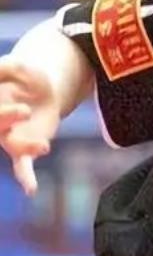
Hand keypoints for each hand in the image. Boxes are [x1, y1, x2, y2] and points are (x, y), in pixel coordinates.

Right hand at [0, 55, 60, 195]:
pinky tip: (31, 189)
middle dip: (6, 118)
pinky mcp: (25, 148)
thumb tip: (1, 67)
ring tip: (44, 145)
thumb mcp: (18, 66)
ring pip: (11, 146)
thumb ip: (5, 67)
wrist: (45, 90)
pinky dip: (25, 178)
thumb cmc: (26, 76)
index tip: (21, 107)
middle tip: (25, 110)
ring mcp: (8, 138)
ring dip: (25, 147)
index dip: (0, 110)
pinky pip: (22, 166)